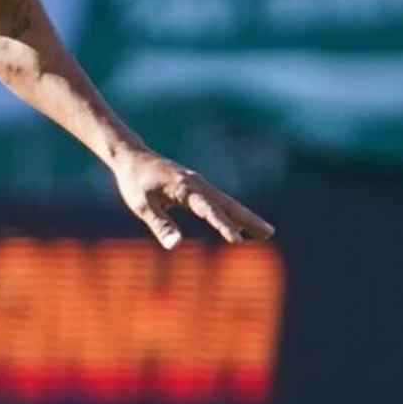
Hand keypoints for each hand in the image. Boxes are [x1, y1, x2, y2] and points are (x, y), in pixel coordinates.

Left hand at [109, 149, 275, 249]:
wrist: (132, 157)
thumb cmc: (134, 182)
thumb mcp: (142, 206)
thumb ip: (160, 225)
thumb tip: (176, 246)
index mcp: (184, 188)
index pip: (208, 210)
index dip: (224, 225)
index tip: (238, 241)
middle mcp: (197, 185)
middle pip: (228, 204)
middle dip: (249, 219)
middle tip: (270, 233)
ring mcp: (199, 185)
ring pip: (227, 203)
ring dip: (246, 217)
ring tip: (266, 232)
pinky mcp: (197, 188)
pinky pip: (219, 202)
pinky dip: (233, 213)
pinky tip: (241, 225)